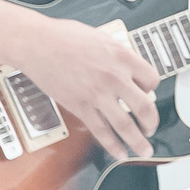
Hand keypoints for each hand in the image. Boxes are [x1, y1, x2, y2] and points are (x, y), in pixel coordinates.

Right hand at [5, 12, 162, 159]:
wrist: (37, 44)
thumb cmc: (66, 37)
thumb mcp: (104, 38)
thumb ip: (121, 56)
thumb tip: (132, 69)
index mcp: (123, 57)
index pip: (152, 80)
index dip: (152, 89)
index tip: (148, 94)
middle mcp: (114, 77)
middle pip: (145, 107)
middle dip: (152, 122)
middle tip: (152, 128)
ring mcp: (97, 94)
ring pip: (125, 125)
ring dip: (138, 141)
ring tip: (144, 149)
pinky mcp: (80, 107)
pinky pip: (101, 131)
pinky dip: (113, 145)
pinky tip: (119, 152)